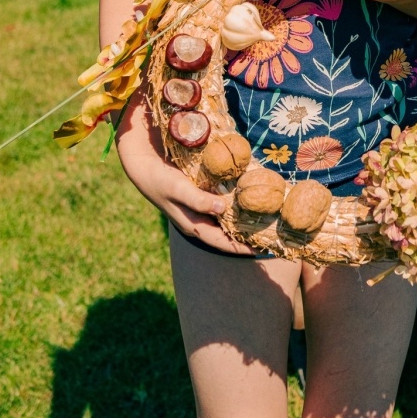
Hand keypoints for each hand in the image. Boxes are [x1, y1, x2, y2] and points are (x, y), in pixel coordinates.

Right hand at [116, 93, 253, 254]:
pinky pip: (222, 205)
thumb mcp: (178, 190)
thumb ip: (199, 200)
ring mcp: (199, 210)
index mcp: (194, 226)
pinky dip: (235, 204)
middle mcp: (199, 221)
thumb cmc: (160, 181)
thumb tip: (223, 210)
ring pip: (226, 221)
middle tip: (272, 232)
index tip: (265, 249)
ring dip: (244, 220)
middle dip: (248, 235)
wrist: (143, 167)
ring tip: (266, 217)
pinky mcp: (200, 197)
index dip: (243, 248)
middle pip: (228, 234)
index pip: (223, 243)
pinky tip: (248, 197)